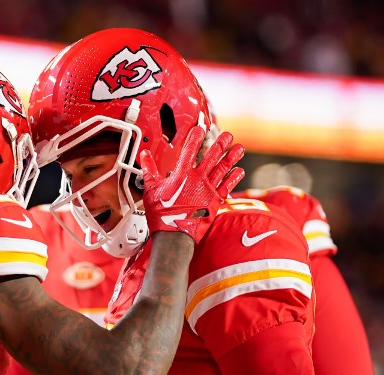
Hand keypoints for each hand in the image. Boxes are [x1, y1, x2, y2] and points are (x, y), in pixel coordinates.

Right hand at [141, 126, 244, 242]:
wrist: (174, 237)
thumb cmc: (161, 216)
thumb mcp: (151, 190)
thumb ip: (149, 170)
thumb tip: (144, 156)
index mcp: (181, 175)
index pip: (190, 149)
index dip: (195, 136)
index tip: (200, 128)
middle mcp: (197, 180)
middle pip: (212, 156)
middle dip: (220, 144)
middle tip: (227, 135)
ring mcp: (208, 191)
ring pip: (223, 169)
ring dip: (231, 157)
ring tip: (239, 147)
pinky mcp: (215, 202)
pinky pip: (227, 186)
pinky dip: (234, 178)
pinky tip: (239, 170)